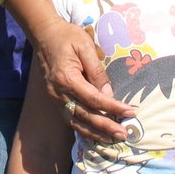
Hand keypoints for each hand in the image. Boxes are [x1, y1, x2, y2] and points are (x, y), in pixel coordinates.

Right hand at [30, 18, 131, 141]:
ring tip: (113, 139)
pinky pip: (70, 118)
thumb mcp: (85, 47)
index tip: (130, 112)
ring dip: (95, 133)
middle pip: (85, 115)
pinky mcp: (55, 100)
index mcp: (67, 78)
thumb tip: (109, 94)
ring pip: (76, 122)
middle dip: (106, 127)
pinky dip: (83, 129)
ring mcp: (55, 98)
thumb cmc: (67, 37)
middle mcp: (59, 93)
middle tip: (124, 134)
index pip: (94, 99)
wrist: (44, 34)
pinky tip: (96, 134)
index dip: (113, 107)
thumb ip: (97, 71)